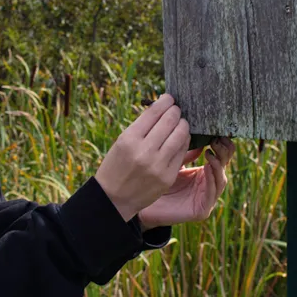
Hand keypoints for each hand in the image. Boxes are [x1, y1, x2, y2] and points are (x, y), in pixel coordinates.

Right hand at [95, 94, 189, 221]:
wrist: (113, 198)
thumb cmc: (116, 165)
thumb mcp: (121, 142)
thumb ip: (141, 127)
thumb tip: (161, 108)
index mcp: (129, 139)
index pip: (154, 112)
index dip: (165, 102)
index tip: (169, 98)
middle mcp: (144, 151)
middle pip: (170, 121)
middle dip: (176, 112)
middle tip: (176, 110)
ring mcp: (158, 165)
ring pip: (180, 135)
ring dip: (183, 125)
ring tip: (181, 123)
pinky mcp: (168, 176)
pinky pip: (182, 152)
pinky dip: (183, 142)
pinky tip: (181, 138)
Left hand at [137, 137, 235, 229]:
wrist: (146, 206)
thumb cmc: (159, 183)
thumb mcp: (174, 164)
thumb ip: (185, 153)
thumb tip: (194, 133)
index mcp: (203, 174)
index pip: (219, 158)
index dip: (222, 146)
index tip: (218, 133)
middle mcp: (207, 185)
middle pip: (224, 167)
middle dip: (223, 153)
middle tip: (217, 141)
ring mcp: (206, 199)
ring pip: (221, 180)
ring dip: (218, 165)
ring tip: (212, 153)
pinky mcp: (201, 210)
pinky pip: (211, 194)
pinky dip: (211, 179)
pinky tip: (208, 167)